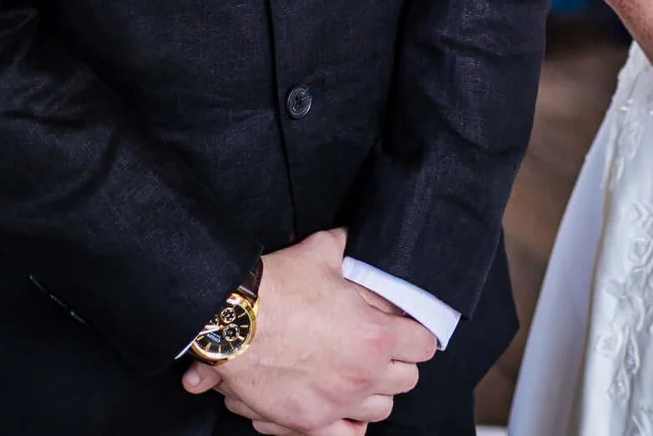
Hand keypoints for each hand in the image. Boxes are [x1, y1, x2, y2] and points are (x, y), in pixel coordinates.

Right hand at [179, 230, 436, 434]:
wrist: (228, 320)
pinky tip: (344, 408)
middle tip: (381, 348)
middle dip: (398, 363)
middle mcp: (362, 375)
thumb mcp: (319, 253)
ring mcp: (336, 403)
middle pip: (407, 380)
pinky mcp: (309, 422)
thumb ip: (345, 246)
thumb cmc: (275, 286)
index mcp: (375, 336)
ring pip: (381, 409)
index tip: (404, 329)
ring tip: (360, 375)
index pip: (424, 345)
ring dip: (376, 392)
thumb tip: (351, 236)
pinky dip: (351, 424)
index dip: (415, 333)